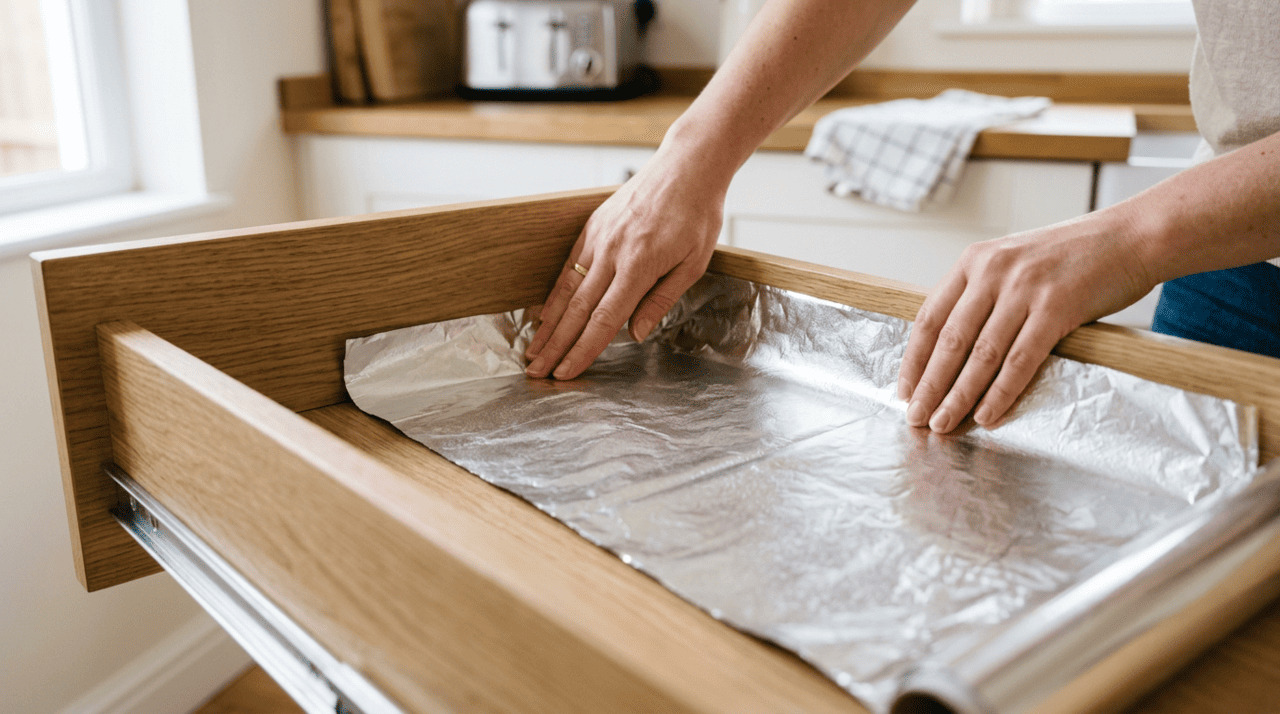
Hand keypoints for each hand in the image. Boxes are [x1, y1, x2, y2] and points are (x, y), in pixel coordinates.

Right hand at [524, 157, 724, 379]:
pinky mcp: (593, 227)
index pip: (604, 319)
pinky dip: (555, 293)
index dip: (583, 349)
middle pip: (578, 310)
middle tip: (536, 373)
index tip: (566, 373)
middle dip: (556, 346)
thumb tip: (636, 333)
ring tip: (533, 351)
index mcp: (639, 265)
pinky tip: (545, 314)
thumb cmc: (698, 215)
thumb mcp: (694, 263)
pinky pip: (569, 266)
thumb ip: (661, 300)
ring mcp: (598, 238)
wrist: (687, 166)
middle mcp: (612, 252)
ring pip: (567, 289)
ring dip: (548, 325)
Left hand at [897, 213, 1154, 432]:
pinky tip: (986, 415)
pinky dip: (1000, 393)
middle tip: (917, 417)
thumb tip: (954, 349)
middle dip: (930, 385)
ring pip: (981, 355)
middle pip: (949, 340)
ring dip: (959, 396)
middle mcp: (992, 271)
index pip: (929, 317)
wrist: (1131, 235)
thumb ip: (983, 295)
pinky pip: (1020, 360)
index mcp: (974, 260)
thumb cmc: (1073, 256)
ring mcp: (1024, 288)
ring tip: (944, 424)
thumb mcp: (1013, 262)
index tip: (904, 390)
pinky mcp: (1056, 308)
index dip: (914, 359)